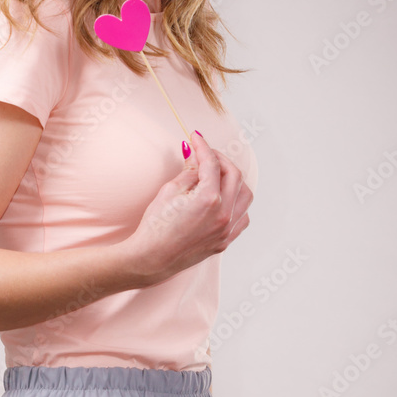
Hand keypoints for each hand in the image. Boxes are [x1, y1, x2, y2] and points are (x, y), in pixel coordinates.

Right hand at [124, 131, 253, 284]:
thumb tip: (197, 157)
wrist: (152, 259)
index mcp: (208, 199)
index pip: (211, 163)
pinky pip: (242, 216)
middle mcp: (223, 214)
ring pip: (245, 195)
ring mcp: (226, 229)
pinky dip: (237, 203)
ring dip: (234, 180)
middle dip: (220, 159)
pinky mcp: (225, 241)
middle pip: (234, 175)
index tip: (196, 138)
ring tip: (216, 175)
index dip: (203, 146)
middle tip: (205, 154)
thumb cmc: (155, 227)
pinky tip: (223, 199)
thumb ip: (189, 171)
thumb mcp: (169, 192)